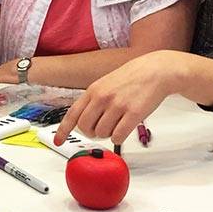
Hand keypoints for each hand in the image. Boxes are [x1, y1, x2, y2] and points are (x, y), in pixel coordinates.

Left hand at [54, 52, 181, 146]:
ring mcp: (118, 105)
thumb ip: (93, 100)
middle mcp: (102, 97)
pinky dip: (119, 138)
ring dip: (107, 134)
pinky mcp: (134, 114)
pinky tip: (124, 129)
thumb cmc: (131, 78)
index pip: (72, 113)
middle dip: (91, 132)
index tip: (57, 141)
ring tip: (117, 123)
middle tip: (100, 129)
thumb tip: (83, 120)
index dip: (63, 130)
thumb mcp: (105, 84)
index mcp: (93, 90)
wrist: (155, 71)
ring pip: (102, 133)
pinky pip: (118, 136)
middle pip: (85, 127)